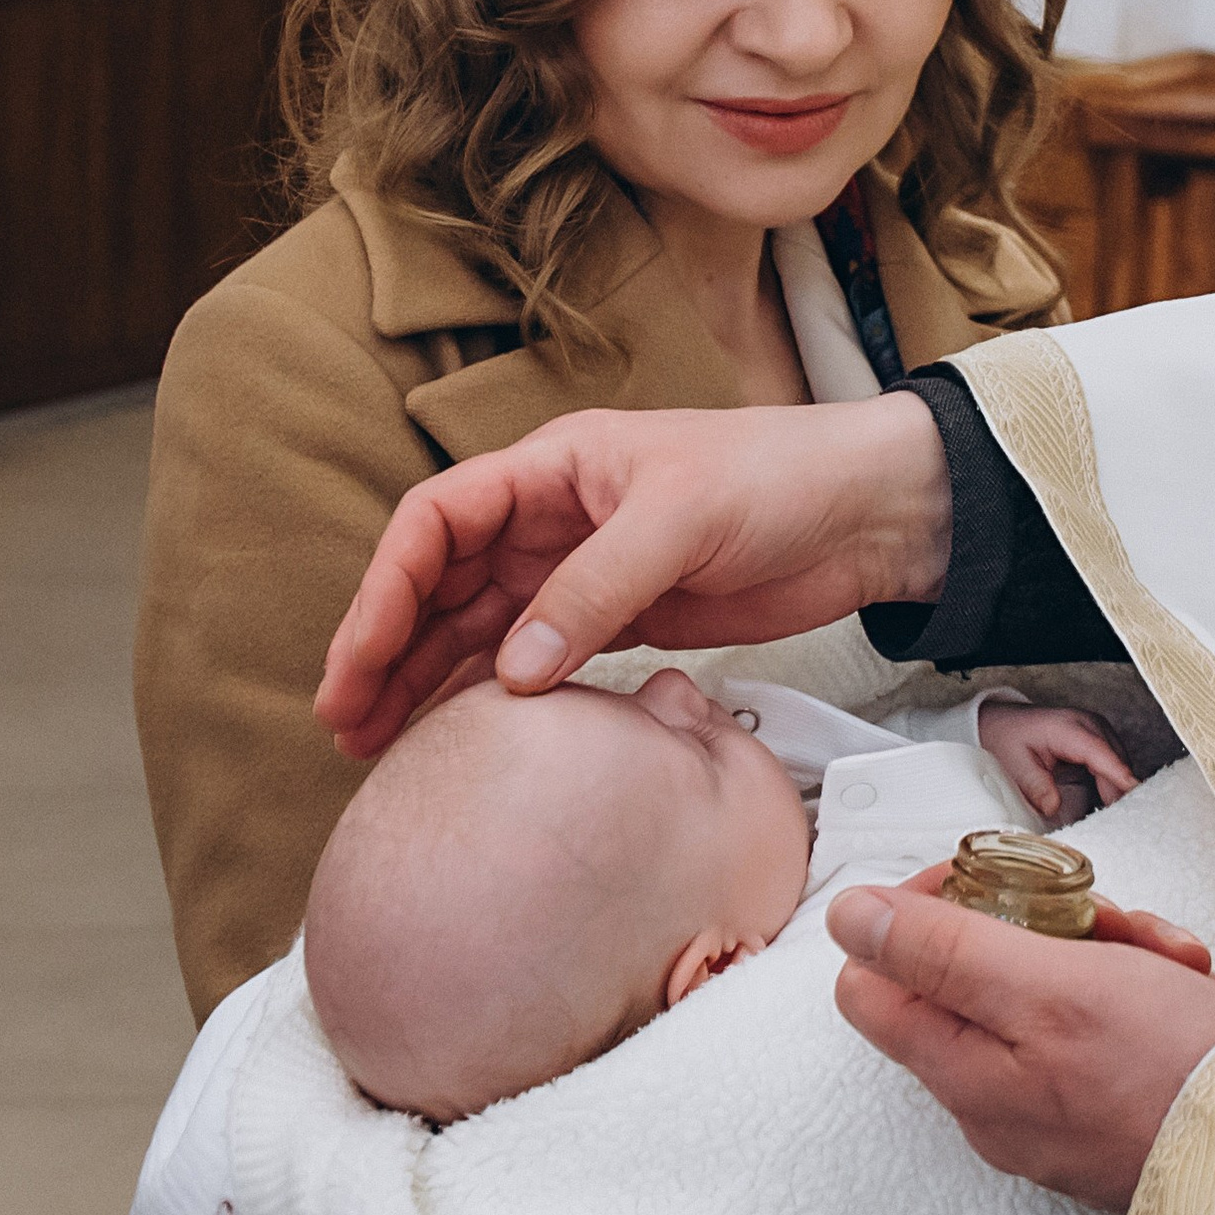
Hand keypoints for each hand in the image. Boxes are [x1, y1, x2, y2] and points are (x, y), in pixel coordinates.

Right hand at [315, 395, 952, 758]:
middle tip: (345, 722)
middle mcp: (551, 518)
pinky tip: (455, 737)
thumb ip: (595, 592)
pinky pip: (533, 659)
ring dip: (424, 680)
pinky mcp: (621, 619)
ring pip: (477, 629)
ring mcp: (582, 572)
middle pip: (439, 582)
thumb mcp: (680, 521)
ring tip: (375, 745)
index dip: (388, 587)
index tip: (362, 656)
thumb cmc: (780, 478)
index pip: (436, 521)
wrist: (868, 514)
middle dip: (386, 647)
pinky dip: (490, 695)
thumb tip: (513, 672)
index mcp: (551, 468)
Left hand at [832, 878, 1214, 1211]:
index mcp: (962, 1072)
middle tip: (1110, 923)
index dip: (921, 914)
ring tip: (1169, 961)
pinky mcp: (1105, 1116)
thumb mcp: (1052, 984)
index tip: (988, 887)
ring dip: (1109, 956)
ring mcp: (1049, 1114)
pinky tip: (1189, 994)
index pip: (875, 979)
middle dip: (1043, 928)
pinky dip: (1141, 997)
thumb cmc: (1172, 1072)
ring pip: (1046, 995)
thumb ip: (944, 951)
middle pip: (971, 978)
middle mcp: (992, 1104)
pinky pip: (1098, 1034)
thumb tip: (849, 918)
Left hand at [975, 698, 1135, 818]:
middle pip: (1116, 761)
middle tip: (1119, 825)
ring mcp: (1099, 731)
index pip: (1100, 752)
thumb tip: (1053, 807)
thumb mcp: (1014, 763)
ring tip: (1115, 819)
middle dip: (1121, 791)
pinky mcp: (1101, 740)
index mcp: (1068, 727)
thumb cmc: (1010, 739)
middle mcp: (1090, 725)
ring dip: (1119, 789)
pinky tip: (1109, 804)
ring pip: (1120, 764)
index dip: (1118, 774)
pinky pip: (1115, 765)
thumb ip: (1035, 785)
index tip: (1134, 794)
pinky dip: (1114, 784)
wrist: (1006, 723)